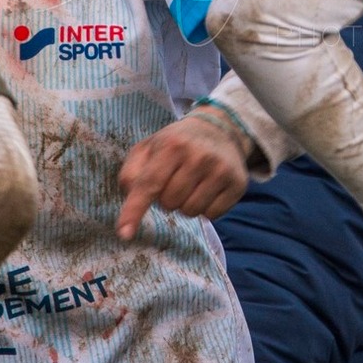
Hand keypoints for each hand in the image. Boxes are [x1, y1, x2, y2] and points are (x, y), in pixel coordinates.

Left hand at [116, 112, 250, 239]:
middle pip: (169, 203)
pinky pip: (212, 215)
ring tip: (191, 185)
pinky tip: (207, 190)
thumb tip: (131, 198)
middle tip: (174, 180)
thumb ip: (132, 172)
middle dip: (166, 198)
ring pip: (190, 212)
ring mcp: (221, 170)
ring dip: (185, 205)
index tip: (124, 234)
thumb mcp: (148, 148)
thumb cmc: (176, 143)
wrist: (219, 129)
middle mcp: (198, 156)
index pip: (149, 184)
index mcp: (172, 144)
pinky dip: (205, 208)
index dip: (134, 210)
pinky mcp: (237, 184)